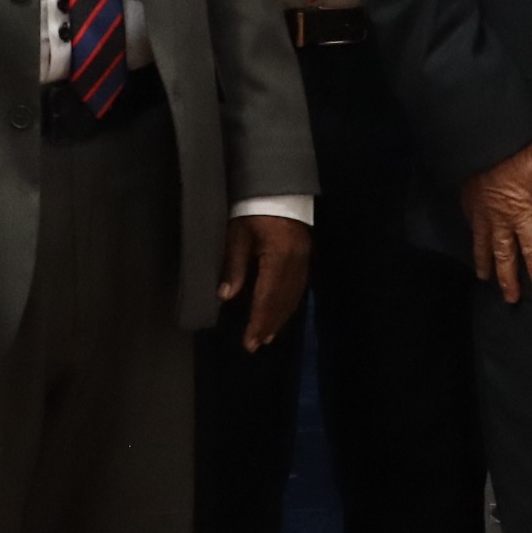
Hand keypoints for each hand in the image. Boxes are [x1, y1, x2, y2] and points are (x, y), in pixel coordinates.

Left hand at [216, 213, 312, 352]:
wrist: (277, 188)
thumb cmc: (252, 210)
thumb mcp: (237, 236)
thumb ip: (234, 266)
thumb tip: (226, 297)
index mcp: (279, 258)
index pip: (267, 296)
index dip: (258, 320)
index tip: (249, 341)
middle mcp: (296, 263)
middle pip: (282, 300)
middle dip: (269, 323)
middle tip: (257, 344)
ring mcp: (304, 260)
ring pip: (293, 295)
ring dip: (280, 317)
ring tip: (269, 335)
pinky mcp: (305, 256)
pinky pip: (299, 286)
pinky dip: (290, 303)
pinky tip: (283, 311)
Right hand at [464, 143, 531, 304]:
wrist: (480, 138)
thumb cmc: (515, 151)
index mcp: (520, 212)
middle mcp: (499, 219)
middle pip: (504, 256)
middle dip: (507, 279)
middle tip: (510, 299)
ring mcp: (481, 213)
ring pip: (483, 246)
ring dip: (486, 265)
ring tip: (486, 279)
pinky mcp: (468, 204)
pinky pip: (472, 230)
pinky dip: (474, 243)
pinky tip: (476, 247)